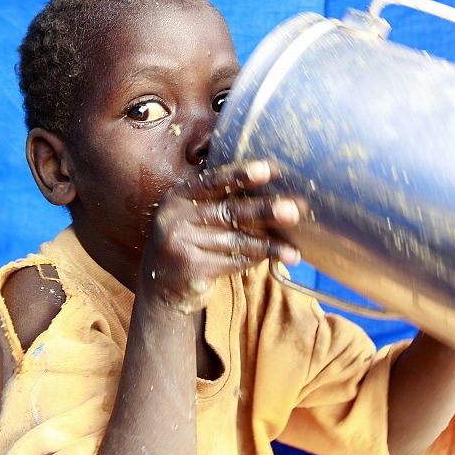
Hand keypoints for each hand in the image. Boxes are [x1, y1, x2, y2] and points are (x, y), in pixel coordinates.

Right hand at [139, 160, 301, 313]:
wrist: (160, 284)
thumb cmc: (189, 241)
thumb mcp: (193, 215)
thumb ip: (219, 200)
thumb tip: (272, 191)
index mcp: (178, 196)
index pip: (213, 181)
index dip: (242, 175)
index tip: (270, 169)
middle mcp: (174, 217)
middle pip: (229, 211)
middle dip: (265, 210)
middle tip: (294, 209)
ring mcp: (179, 243)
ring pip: (235, 241)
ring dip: (269, 246)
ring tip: (293, 251)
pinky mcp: (189, 268)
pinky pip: (232, 262)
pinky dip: (254, 260)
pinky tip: (273, 259)